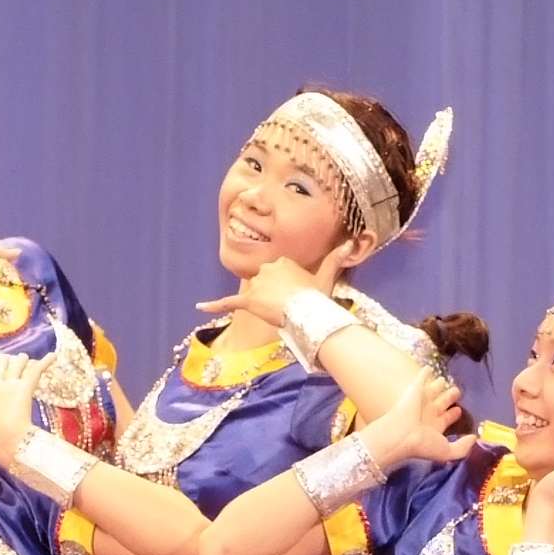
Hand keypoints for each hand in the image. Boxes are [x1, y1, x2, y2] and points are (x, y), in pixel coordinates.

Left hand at [195, 239, 359, 323]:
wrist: (308, 313)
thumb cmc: (318, 296)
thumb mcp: (328, 276)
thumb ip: (337, 258)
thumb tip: (354, 241)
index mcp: (282, 260)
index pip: (279, 272)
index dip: (288, 286)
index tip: (298, 295)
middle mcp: (267, 268)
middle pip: (265, 282)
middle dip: (274, 294)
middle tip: (290, 306)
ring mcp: (257, 285)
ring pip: (255, 294)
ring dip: (263, 303)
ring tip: (279, 312)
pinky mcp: (247, 301)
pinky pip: (227, 302)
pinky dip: (213, 305)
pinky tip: (199, 306)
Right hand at [359, 370, 466, 472]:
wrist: (401, 434)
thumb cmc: (422, 444)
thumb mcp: (446, 452)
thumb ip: (462, 447)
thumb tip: (474, 438)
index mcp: (435, 427)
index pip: (447, 418)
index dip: (454, 414)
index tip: (459, 411)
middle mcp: (429, 413)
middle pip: (441, 403)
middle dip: (449, 397)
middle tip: (457, 391)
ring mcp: (421, 401)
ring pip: (433, 390)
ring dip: (438, 385)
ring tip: (444, 380)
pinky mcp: (414, 390)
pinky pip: (421, 378)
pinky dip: (424, 373)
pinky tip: (429, 367)